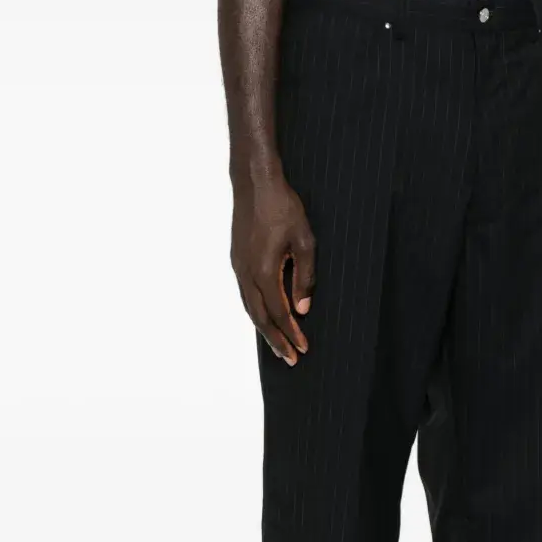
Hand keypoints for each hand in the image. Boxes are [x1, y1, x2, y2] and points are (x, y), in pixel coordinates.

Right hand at [231, 174, 315, 364]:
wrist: (254, 182)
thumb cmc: (283, 207)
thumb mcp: (304, 242)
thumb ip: (305, 277)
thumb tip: (303, 308)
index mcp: (263, 272)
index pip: (280, 313)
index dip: (293, 333)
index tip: (304, 348)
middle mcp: (246, 274)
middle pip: (261, 318)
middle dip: (276, 340)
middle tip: (291, 359)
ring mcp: (238, 267)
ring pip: (250, 308)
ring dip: (265, 329)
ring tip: (278, 346)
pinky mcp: (237, 259)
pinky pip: (245, 294)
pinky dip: (256, 312)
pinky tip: (265, 317)